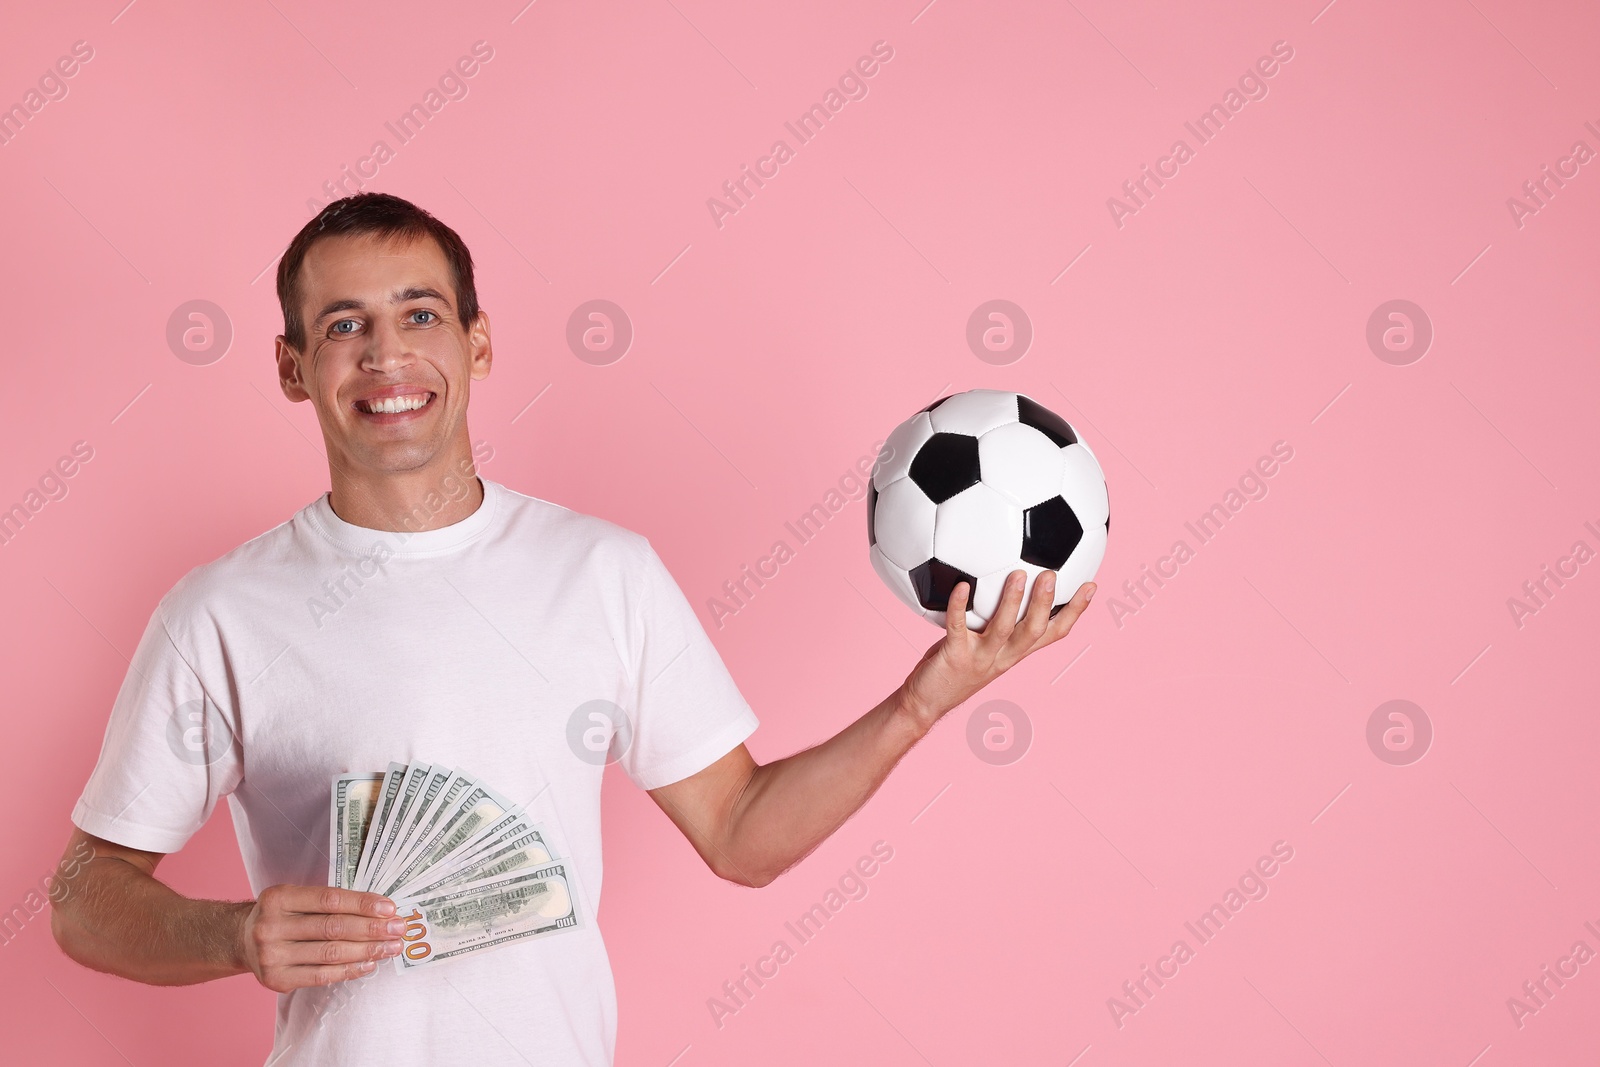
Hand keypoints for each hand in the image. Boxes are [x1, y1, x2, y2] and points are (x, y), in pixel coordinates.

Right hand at [238, 885, 404, 992]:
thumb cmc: (282, 915)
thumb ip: (330, 901)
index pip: (328, 900)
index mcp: (278, 898)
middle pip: (332, 928)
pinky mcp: (276, 980)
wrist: (241, 940)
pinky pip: (321, 976)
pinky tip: (370, 964)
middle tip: (399, 929)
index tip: (390, 908)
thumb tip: (380, 910)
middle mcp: (271, 927)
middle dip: (372, 929)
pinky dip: (349, 970)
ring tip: (392, 947)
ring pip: (330, 954)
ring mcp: (271, 956)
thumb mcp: (296, 898)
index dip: (362, 904)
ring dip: (367, 951)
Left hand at [899, 570, 1094, 729]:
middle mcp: (1003, 657)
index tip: (1090, 586)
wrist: (925, 703)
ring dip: (1012, 602)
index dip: (1074, 612)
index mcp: (1015, 653)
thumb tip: (1002, 582)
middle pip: (1033, 631)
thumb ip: (995, 621)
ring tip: (1018, 575)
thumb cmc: (953, 668)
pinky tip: (960, 586)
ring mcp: (980, 658)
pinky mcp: (955, 656)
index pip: (1053, 633)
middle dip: (1045, 604)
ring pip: (1003, 630)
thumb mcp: (984, 645)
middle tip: (1052, 575)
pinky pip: (958, 627)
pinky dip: (959, 606)